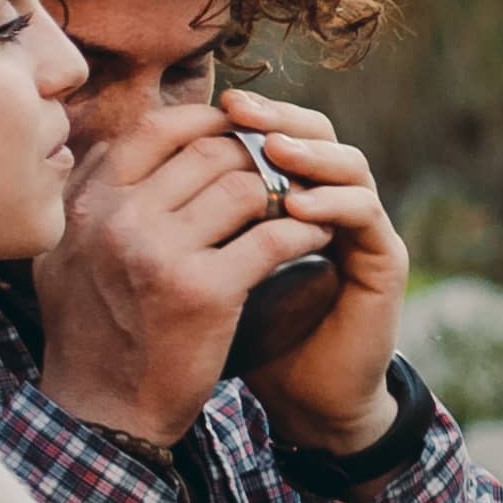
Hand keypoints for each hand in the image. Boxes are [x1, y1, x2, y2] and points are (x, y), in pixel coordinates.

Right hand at [37, 94, 332, 448]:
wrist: (103, 411)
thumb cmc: (91, 331)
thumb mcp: (64, 255)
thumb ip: (88, 197)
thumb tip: (120, 144)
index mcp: (88, 203)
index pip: (156, 128)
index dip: (208, 120)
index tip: (241, 131)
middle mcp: (118, 219)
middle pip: (209, 152)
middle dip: (255, 156)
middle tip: (286, 169)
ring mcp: (160, 253)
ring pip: (245, 187)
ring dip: (285, 189)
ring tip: (305, 200)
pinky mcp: (205, 291)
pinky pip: (273, 236)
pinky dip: (304, 228)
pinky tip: (317, 233)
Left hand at [218, 89, 409, 457]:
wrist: (302, 398)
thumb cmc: (249, 337)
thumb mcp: (204, 269)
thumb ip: (183, 220)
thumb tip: (119, 170)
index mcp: (296, 197)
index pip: (279, 131)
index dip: (247, 115)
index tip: (208, 103)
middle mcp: (335, 204)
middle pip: (318, 132)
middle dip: (276, 117)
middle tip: (238, 107)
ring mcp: (364, 230)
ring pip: (348, 163)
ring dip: (308, 152)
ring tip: (269, 148)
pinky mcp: (382, 261)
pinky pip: (363, 213)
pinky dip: (331, 202)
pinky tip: (295, 204)